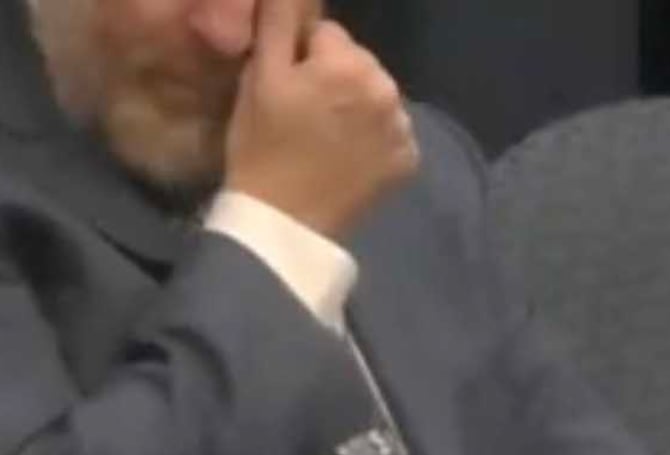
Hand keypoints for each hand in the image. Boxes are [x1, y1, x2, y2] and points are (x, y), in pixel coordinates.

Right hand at [223, 0, 418, 239]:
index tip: (287, 85)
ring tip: (324, 133)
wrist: (287, 218)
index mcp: (349, 63)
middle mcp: (387, 90)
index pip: (326, 34)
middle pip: (357, 62)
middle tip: (304, 111)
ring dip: (355, 103)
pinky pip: (391, 129)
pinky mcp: (409, 159)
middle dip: (334, 76)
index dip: (302, 55)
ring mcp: (403, 127)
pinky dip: (373, 135)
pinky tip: (347, 153)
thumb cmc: (263, 143)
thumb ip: (279, 22)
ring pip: (376, 93)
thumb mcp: (260, 74)